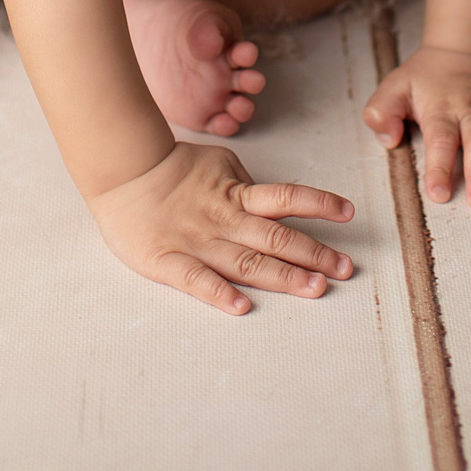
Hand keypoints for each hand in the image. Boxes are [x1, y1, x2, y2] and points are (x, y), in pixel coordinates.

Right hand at [85, 141, 355, 314]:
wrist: (122, 170)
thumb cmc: (169, 166)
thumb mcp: (216, 162)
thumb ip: (243, 184)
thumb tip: (270, 198)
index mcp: (236, 195)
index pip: (285, 198)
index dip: (317, 204)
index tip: (348, 213)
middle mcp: (224, 220)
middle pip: (276, 238)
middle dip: (314, 254)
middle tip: (345, 269)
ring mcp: (198, 241)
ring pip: (247, 262)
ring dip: (283, 277)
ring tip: (315, 289)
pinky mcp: (168, 260)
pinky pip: (196, 279)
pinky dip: (218, 293)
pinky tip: (241, 307)